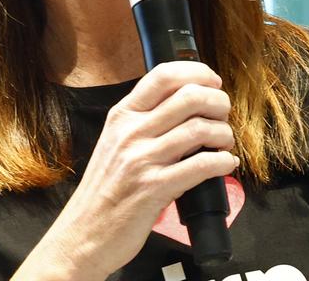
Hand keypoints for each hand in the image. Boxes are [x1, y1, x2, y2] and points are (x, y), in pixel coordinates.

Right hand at [13, 61, 237, 280]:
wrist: (82, 235)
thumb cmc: (104, 192)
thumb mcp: (115, 144)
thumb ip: (143, 123)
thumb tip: (186, 107)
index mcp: (122, 116)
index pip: (163, 75)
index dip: (197, 73)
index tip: (213, 83)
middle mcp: (131, 132)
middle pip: (189, 96)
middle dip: (218, 102)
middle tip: (223, 116)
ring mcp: (141, 159)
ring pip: (200, 129)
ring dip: (224, 134)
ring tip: (225, 143)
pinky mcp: (154, 188)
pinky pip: (201, 165)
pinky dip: (223, 162)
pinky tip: (226, 164)